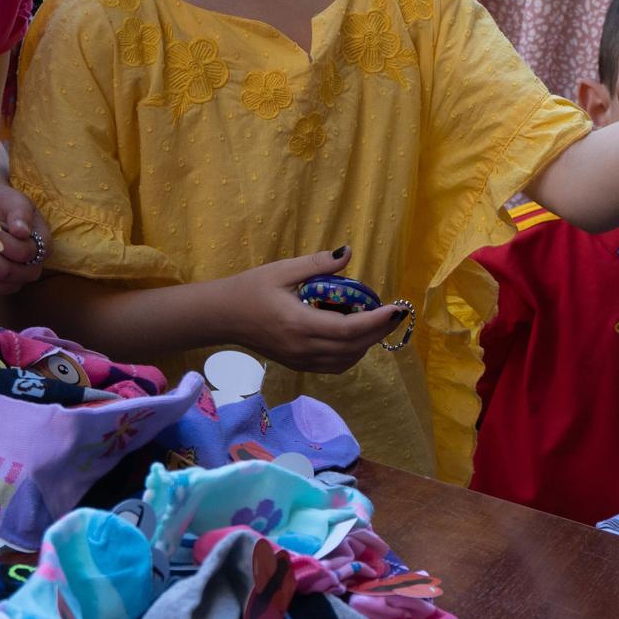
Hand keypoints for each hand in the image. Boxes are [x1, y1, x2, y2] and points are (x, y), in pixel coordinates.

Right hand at [220, 247, 410, 372]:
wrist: (223, 316)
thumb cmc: (252, 288)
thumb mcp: (283, 270)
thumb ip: (318, 264)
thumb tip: (348, 252)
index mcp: (299, 324)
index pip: (348, 329)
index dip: (376, 321)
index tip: (395, 309)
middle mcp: (303, 348)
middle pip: (352, 348)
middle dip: (378, 332)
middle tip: (393, 314)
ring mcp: (300, 360)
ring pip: (346, 360)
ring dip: (366, 344)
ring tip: (375, 322)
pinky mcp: (298, 365)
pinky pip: (334, 365)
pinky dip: (351, 353)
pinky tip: (354, 335)